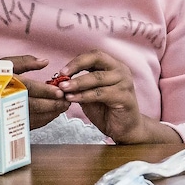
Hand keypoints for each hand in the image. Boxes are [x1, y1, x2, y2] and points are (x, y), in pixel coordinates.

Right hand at [1, 55, 68, 129]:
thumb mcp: (4, 65)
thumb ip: (25, 62)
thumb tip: (45, 62)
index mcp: (6, 84)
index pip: (29, 88)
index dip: (45, 91)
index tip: (59, 92)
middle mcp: (7, 101)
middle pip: (33, 105)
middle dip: (53, 104)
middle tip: (66, 100)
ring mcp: (8, 115)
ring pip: (33, 117)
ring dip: (51, 113)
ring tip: (63, 106)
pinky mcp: (10, 125)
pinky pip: (29, 125)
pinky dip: (43, 120)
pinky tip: (53, 113)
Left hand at [57, 50, 179, 143]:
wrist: (124, 128)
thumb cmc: (107, 110)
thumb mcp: (90, 95)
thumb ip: (80, 86)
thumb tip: (60, 80)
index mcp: (113, 66)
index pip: (94, 55)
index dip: (77, 61)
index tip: (62, 71)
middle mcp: (121, 71)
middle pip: (98, 59)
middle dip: (77, 66)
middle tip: (61, 76)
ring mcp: (125, 82)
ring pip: (97, 77)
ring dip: (78, 83)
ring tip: (63, 89)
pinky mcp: (124, 96)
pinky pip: (100, 93)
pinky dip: (84, 95)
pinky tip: (72, 98)